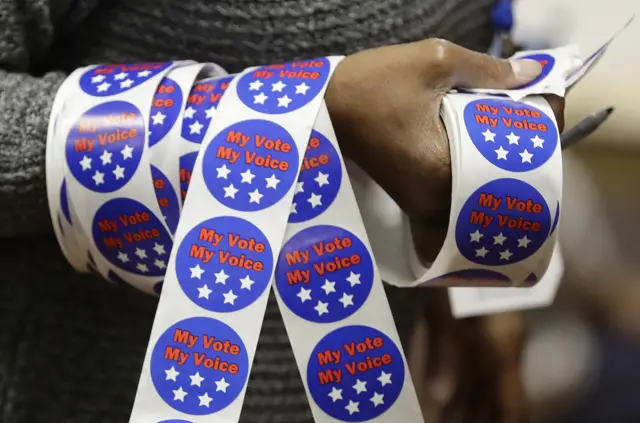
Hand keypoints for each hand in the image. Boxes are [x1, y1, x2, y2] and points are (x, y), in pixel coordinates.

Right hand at [326, 39, 566, 422]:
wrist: (317, 108)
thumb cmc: (367, 86)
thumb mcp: (430, 63)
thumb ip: (486, 70)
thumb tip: (531, 74)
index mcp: (443, 172)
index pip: (509, 161)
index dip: (538, 130)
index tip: (548, 104)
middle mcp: (434, 198)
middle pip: (498, 178)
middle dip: (518, 147)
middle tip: (528, 112)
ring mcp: (421, 200)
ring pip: (477, 183)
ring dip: (494, 155)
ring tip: (505, 120)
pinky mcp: (411, 194)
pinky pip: (456, 184)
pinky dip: (471, 161)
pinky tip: (474, 132)